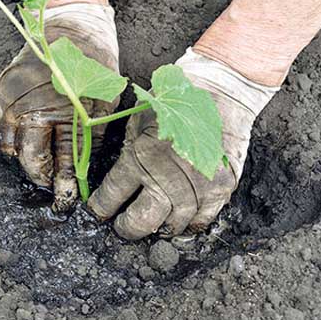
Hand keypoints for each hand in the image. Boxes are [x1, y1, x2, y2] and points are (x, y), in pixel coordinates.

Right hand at [0, 4, 118, 211]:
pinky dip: (9, 139)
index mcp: (60, 111)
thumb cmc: (94, 63)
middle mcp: (31, 108)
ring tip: (39, 162)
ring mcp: (12, 98)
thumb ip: (90, 138)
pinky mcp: (2, 89)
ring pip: (9, 146)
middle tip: (52, 184)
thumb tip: (81, 170)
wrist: (72, 26)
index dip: (63, 185)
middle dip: (40, 177)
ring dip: (23, 159)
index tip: (66, 200)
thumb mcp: (102, 102)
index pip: (60, 161)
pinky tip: (23, 141)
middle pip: (29, 158)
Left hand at [88, 48, 277, 239]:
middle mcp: (167, 174)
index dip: (101, 209)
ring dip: (160, 229)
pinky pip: (202, 220)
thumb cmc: (174, 101)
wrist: (220, 90)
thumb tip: (114, 181)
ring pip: (173, 225)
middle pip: (142, 221)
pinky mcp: (221, 187)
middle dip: (128, 228)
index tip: (99, 213)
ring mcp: (197, 184)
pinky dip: (190, 225)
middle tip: (124, 227)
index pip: (112, 196)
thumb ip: (128, 150)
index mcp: (140, 155)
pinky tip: (181, 221)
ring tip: (153, 225)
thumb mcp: (138, 120)